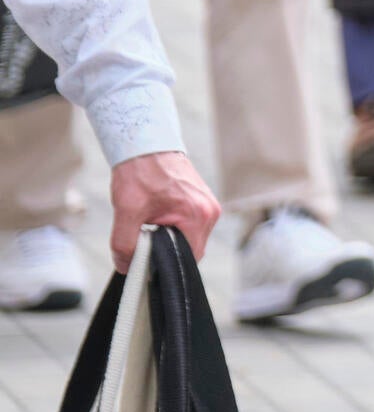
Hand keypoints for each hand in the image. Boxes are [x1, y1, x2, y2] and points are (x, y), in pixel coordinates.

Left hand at [108, 152, 219, 272]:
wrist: (146, 144)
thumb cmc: (140, 173)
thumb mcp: (125, 211)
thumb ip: (125, 244)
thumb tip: (128, 267)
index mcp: (198, 215)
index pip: (189, 258)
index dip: (166, 264)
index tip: (146, 259)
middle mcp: (210, 211)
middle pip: (191, 249)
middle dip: (167, 250)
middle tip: (144, 239)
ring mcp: (209, 205)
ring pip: (191, 238)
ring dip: (170, 238)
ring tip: (150, 224)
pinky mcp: (203, 200)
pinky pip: (191, 225)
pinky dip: (174, 227)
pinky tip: (158, 217)